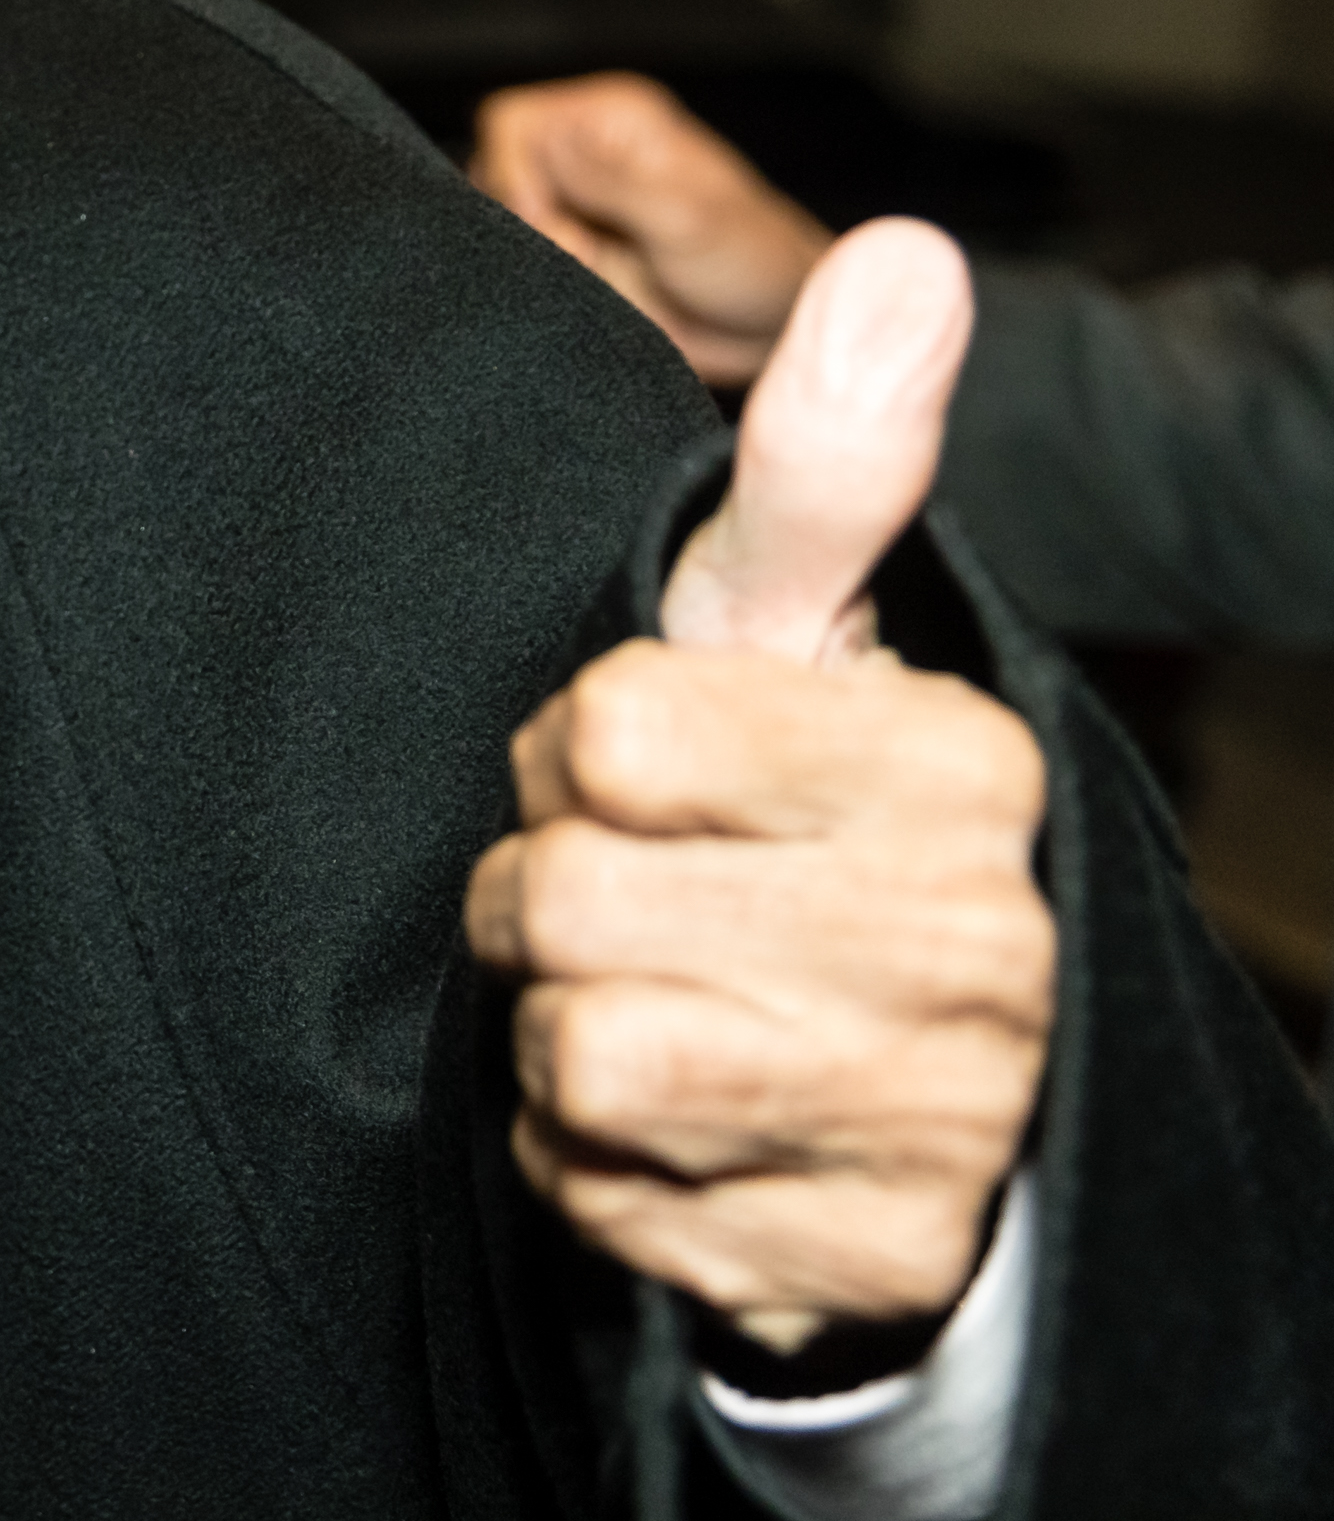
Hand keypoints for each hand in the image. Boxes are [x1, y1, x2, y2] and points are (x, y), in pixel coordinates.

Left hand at [465, 221, 1051, 1346]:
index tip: (637, 772)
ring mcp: (935, 1123)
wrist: (897, 1081)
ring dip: (555, 1036)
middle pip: (569, 898)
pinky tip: (672, 1131)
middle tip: (628, 896)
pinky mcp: (860, 1266)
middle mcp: (977, 949)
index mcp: (958, 767)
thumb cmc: (793, 810)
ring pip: (579, 1053)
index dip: (571, 752)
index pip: (606, 731)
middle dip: (544, 895)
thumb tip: (905, 254)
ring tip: (645, 1000)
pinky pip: (593, 1198)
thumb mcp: (786, 628)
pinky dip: (588, 1167)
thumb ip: (825, 458)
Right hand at [471, 74, 831, 385]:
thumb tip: (548, 143)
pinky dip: (533, 282)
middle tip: (583, 257)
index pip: (510, 122)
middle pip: (491, 172)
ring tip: (592, 277)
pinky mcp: (569, 254)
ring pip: (496, 222)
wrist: (772, 326)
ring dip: (530, 257)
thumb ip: (612, 181)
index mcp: (610, 119)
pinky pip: (515, 262)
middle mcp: (582, 154)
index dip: (514, 173)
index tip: (556, 223)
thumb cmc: (752, 260)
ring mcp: (572, 206)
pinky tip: (584, 294)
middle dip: (524, 224)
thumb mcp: (688, 216)